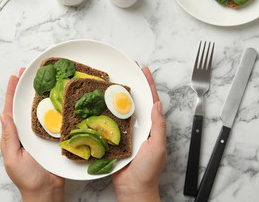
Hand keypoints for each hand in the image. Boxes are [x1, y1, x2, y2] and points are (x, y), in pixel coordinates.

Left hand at [0, 68, 64, 201]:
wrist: (47, 190)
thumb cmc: (27, 178)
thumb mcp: (13, 158)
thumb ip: (9, 137)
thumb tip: (3, 115)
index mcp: (15, 134)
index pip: (11, 109)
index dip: (12, 92)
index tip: (15, 76)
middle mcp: (28, 130)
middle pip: (27, 105)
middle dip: (28, 88)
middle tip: (32, 71)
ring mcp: (42, 133)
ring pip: (42, 109)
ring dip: (44, 94)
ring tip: (48, 78)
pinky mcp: (56, 136)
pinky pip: (56, 119)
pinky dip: (58, 107)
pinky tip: (62, 97)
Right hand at [111, 66, 166, 201]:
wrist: (133, 188)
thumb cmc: (148, 170)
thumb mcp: (157, 147)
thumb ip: (158, 126)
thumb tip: (157, 104)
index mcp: (152, 126)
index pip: (152, 101)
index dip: (148, 85)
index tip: (143, 70)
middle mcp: (139, 126)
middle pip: (136, 101)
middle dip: (133, 85)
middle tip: (126, 70)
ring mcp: (127, 131)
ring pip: (122, 109)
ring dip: (118, 96)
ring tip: (112, 82)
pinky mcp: (115, 138)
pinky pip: (110, 122)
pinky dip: (106, 111)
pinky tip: (99, 103)